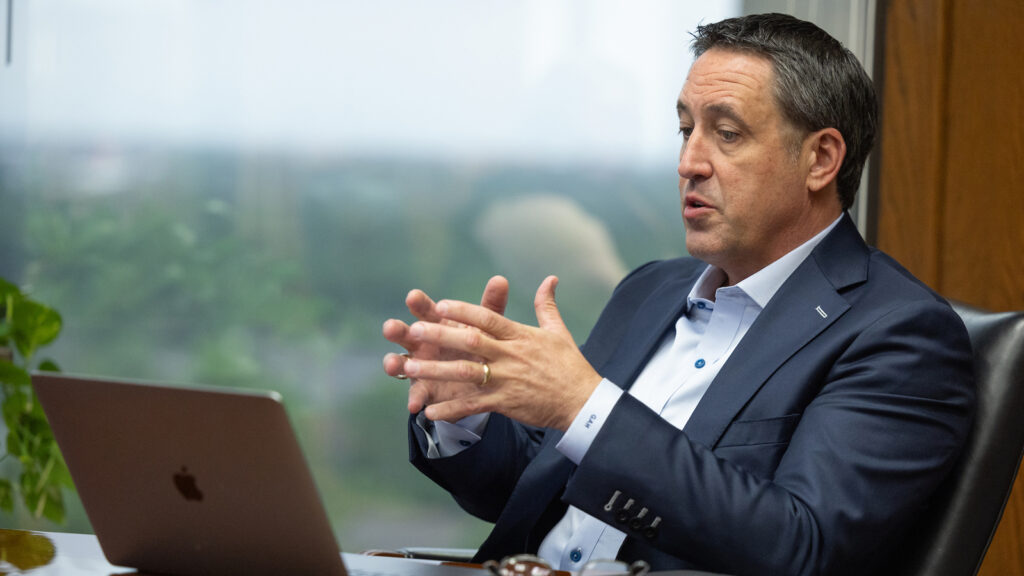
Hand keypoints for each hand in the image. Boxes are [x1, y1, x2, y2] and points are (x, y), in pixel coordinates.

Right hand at [382, 276, 508, 413]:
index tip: (413, 296)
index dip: (418, 303)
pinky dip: (415, 399)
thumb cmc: (477, 344)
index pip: (425, 310)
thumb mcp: (485, 327)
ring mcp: (419, 367)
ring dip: (394, 363)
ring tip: (393, 364)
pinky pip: (417, 395)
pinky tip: (414, 405)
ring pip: (402, 364)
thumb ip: (491, 306)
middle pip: (405, 334)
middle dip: (396, 330)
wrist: (478, 380)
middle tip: (391, 327)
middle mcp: (422, 343)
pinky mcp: (424, 390)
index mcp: (436, 324)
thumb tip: (501, 279)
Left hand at [401, 276, 602, 430]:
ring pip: (466, 372)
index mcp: (521, 336)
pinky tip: (428, 410)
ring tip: (409, 367)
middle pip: (471, 341)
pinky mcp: (506, 403)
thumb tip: (550, 278)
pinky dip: (450, 408)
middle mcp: (511, 355)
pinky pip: (473, 405)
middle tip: (414, 329)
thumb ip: (546, 305)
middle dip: (441, 335)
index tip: (440, 304)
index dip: (463, 311)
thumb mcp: (558, 332)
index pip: (488, 318)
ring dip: (436, 370)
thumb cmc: (570, 366)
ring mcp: (507, 380)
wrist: (583, 403)